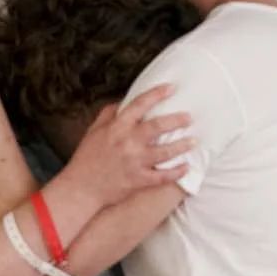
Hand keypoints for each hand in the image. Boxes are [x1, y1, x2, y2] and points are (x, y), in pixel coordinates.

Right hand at [65, 86, 194, 208]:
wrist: (82, 187)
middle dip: (177, 120)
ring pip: (165, 152)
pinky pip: (163, 176)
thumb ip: (108, 114)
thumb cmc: (87, 158)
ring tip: (194, 140)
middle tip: (190, 117)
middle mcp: (128, 142)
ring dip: (182, 145)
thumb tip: (122, 102)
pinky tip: (186, 167)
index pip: (140, 105)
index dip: (157, 94)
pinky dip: (176, 172)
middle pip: (158, 126)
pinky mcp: (139, 180)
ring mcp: (135, 162)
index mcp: (117, 127)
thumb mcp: (93, 131)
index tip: (172, 87)